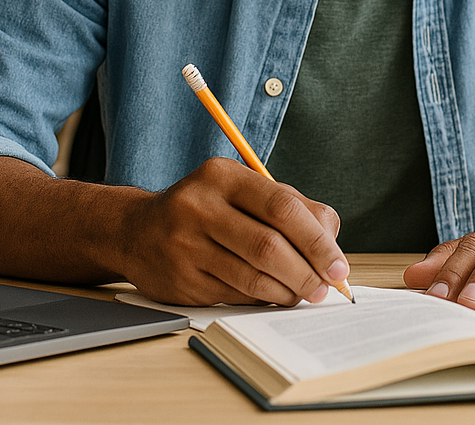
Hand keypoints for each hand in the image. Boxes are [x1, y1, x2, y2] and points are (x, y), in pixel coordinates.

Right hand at [117, 157, 350, 306]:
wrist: (136, 230)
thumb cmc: (206, 209)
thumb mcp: (242, 191)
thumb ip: (291, 208)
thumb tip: (332, 245)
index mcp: (223, 176)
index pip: (282, 206)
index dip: (317, 240)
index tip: (338, 265)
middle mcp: (200, 206)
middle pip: (269, 246)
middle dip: (307, 272)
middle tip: (325, 287)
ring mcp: (186, 245)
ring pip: (253, 277)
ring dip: (288, 291)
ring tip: (302, 293)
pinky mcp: (181, 279)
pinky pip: (235, 295)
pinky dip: (263, 299)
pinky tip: (272, 294)